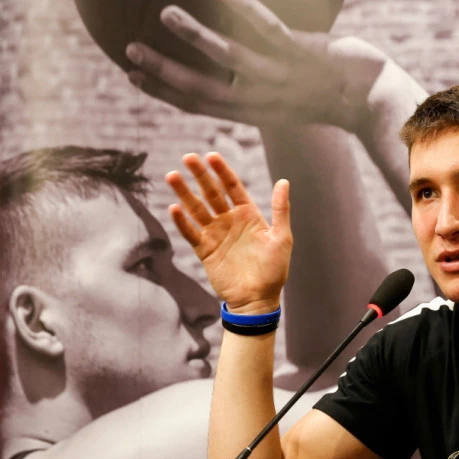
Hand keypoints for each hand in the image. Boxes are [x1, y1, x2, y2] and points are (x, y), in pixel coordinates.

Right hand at [125, 0, 387, 131]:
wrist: (372, 99)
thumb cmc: (332, 98)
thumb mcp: (289, 102)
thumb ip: (259, 92)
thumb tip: (231, 76)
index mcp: (256, 112)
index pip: (202, 105)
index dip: (166, 93)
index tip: (135, 78)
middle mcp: (263, 98)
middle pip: (204, 88)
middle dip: (164, 71)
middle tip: (129, 53)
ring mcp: (281, 76)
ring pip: (229, 58)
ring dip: (195, 37)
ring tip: (166, 15)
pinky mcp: (301, 54)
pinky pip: (266, 28)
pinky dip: (242, 10)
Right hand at [166, 152, 291, 313]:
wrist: (258, 299)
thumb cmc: (274, 270)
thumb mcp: (281, 237)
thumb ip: (280, 209)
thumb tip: (284, 181)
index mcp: (248, 214)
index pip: (232, 187)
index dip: (222, 171)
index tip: (211, 156)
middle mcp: (229, 221)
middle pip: (211, 193)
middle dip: (200, 175)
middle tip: (188, 157)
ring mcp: (215, 235)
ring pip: (197, 209)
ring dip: (184, 193)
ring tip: (172, 176)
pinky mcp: (205, 251)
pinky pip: (191, 233)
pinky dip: (182, 222)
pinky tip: (174, 208)